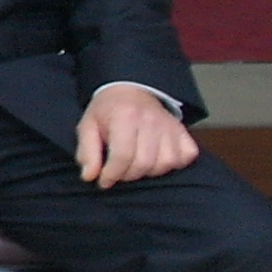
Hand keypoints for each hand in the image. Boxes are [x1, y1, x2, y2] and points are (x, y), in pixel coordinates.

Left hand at [78, 82, 198, 185]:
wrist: (130, 90)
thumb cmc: (107, 111)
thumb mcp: (87, 126)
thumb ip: (87, 152)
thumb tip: (89, 176)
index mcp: (126, 116)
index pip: (123, 156)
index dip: (112, 174)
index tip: (103, 181)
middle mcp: (151, 120)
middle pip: (144, 163)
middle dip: (127, 175)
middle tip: (118, 171)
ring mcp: (171, 125)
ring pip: (165, 164)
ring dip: (149, 171)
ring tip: (135, 164)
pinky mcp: (183, 131)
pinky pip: (185, 157)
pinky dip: (173, 164)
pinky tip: (157, 159)